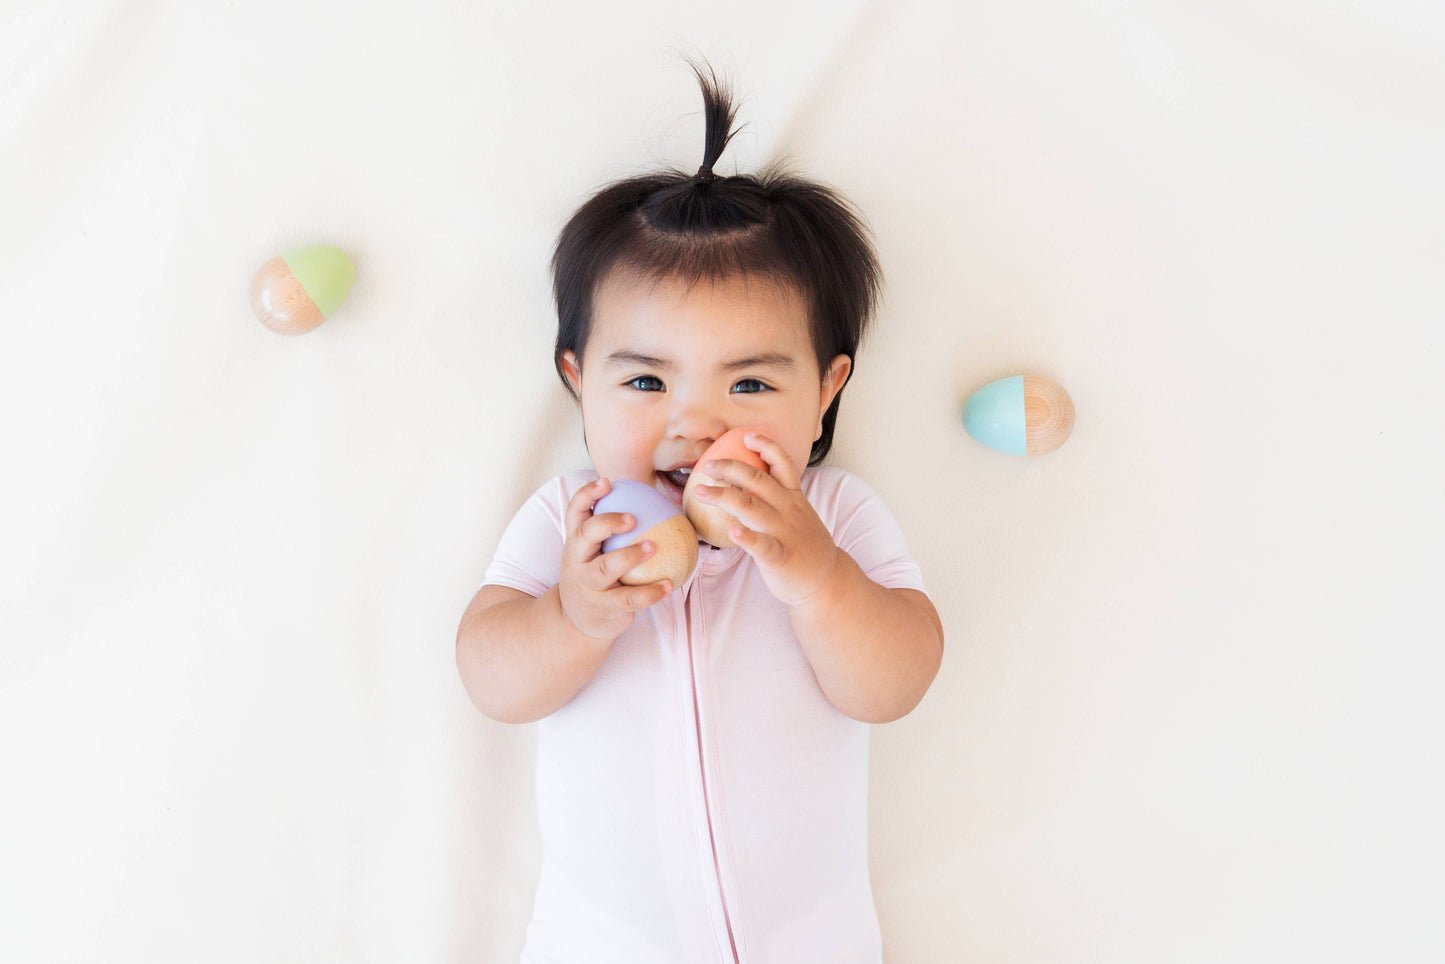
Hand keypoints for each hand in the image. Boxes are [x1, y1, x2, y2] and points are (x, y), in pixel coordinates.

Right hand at [558, 478, 674, 640]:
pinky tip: (669, 584)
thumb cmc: (594, 576)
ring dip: (630, 555)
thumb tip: (655, 502)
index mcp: (575, 542)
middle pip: (585, 535)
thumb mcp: (593, 553)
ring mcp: (589, 585)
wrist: (576, 621)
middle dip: (606, 522)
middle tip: (632, 517)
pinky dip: (650, 592)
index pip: (574, 512)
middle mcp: (577, 561)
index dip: (587, 495)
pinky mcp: (605, 607)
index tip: (607, 482)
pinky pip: (629, 599)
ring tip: (653, 546)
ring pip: (606, 568)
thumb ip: (612, 532)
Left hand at [692, 432, 841, 606]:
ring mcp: (784, 533)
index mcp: (794, 498)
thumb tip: (746, 481)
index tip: (746, 436)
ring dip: (723, 496)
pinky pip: (762, 545)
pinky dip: (747, 537)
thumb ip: (777, 497)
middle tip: (707, 465)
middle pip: (757, 480)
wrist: (828, 580)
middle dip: (731, 467)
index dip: (765, 446)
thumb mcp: (797, 513)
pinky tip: (731, 531)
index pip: (782, 463)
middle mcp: (788, 510)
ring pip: (751, 508)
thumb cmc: (804, 545)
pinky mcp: (780, 558)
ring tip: (701, 491)